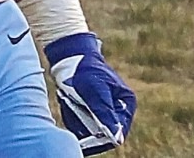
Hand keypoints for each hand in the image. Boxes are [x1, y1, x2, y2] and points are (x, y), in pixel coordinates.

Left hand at [45, 32, 136, 155]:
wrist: (69, 55)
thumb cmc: (86, 69)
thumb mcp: (96, 91)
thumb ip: (105, 114)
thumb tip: (117, 139)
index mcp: (126, 103)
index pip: (119, 132)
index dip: (105, 138)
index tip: (89, 138)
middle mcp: (117, 109)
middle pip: (103, 133)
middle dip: (86, 125)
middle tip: (75, 108)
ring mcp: (102, 111)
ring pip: (88, 130)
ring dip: (77, 118)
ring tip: (70, 99)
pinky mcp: (88, 111)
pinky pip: (79, 124)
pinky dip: (71, 116)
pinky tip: (67, 100)